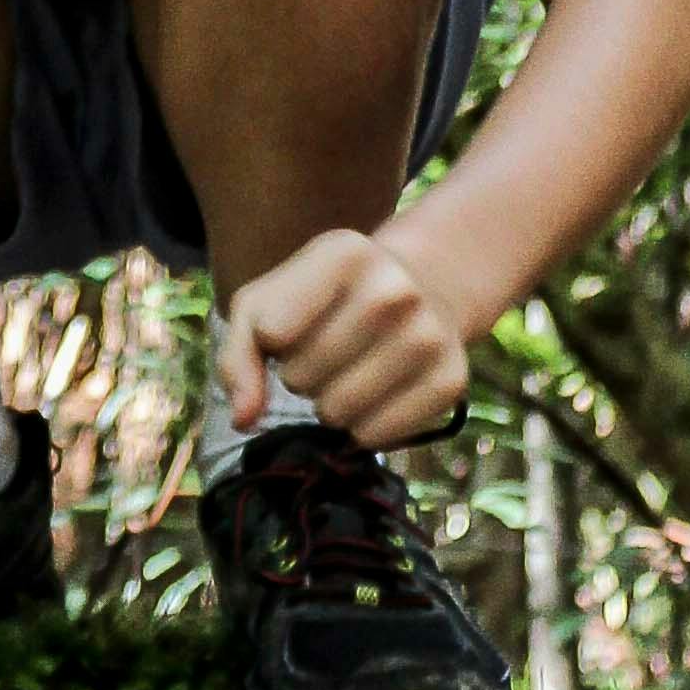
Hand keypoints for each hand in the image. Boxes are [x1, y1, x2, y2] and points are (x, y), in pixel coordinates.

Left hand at [219, 230, 474, 449]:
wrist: (421, 288)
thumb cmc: (326, 301)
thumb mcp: (270, 302)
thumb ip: (237, 355)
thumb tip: (243, 419)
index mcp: (345, 253)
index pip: (271, 332)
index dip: (271, 342)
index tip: (292, 327)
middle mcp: (395, 289)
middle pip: (301, 378)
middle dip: (300, 376)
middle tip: (324, 354)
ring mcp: (429, 335)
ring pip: (336, 412)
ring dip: (328, 406)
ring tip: (347, 375)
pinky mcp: (451, 381)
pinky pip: (374, 436)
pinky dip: (361, 430)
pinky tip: (374, 398)